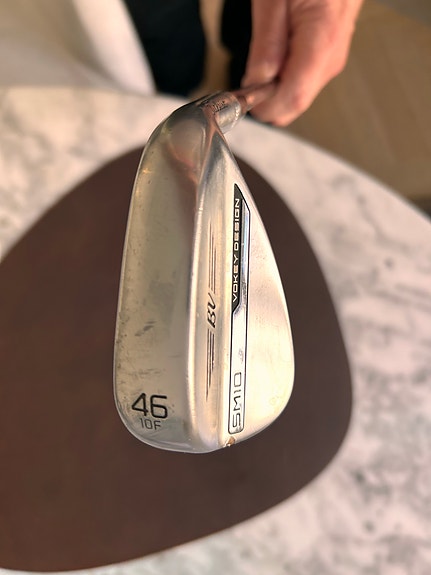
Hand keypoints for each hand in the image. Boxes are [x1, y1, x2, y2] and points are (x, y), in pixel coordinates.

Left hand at [242, 0, 363, 125]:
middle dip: (267, 97)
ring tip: (265, 53)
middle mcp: (332, 56)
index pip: (292, 99)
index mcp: (322, 41)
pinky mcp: (328, 54)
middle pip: (295, 103)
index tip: (243, 96)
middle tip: (249, 74)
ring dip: (273, 85)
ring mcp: (333, 57)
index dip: (264, 106)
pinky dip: (282, 75)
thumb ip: (266, 45)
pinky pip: (302, 79)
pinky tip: (276, 52)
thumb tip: (256, 83)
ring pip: (297, 94)